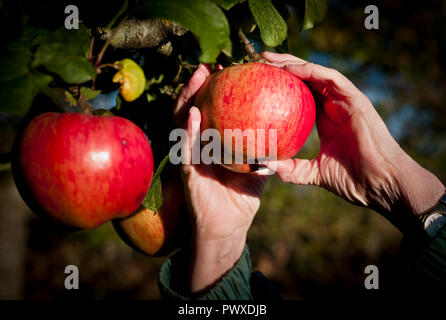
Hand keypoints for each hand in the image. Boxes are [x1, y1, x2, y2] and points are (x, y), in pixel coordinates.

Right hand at [175, 65, 266, 292]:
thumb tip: (287, 128)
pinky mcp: (186, 172)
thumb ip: (266, 149)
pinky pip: (186, 149)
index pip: (212, 111)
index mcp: (213, 143)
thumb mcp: (258, 167)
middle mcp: (198, 146)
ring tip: (197, 77)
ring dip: (187, 99)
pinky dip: (188, 131)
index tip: (228, 70)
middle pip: (195, 109)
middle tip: (209, 65)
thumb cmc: (243, 197)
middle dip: (198, 86)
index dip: (216, 91)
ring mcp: (190, 157)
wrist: (229, 227)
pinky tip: (193, 114)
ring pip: (183, 123)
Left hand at [261, 52, 444, 227]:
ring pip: (317, 73)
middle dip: (283, 67)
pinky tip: (291, 69)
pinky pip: (331, 79)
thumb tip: (265, 166)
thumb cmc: (353, 180)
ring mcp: (346, 101)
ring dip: (293, 63)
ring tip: (270, 59)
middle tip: (260, 61)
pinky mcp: (355, 100)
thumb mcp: (314, 173)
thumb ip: (291, 169)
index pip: (301, 95)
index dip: (282, 85)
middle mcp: (335, 106)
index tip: (260, 80)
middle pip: (306, 79)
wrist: (380, 184)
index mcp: (325, 119)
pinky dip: (311, 71)